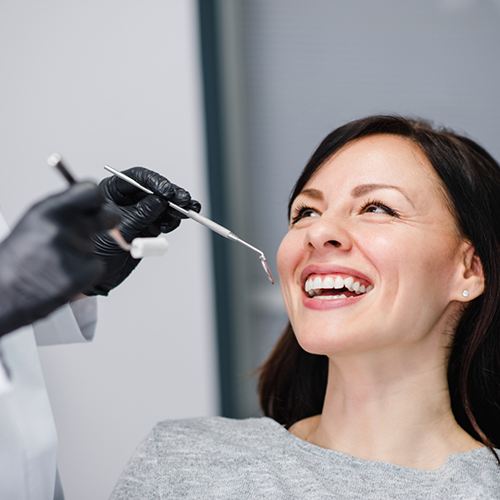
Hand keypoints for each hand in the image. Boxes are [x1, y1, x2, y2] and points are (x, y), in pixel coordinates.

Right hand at [0, 182, 119, 336]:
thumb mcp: (34, 222)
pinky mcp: (80, 275)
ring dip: (83, 253)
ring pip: (95, 245)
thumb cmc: (16, 259)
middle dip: (109, 220)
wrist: (2, 294)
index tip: (98, 203)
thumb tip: (92, 200)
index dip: (98, 198)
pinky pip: (96, 267)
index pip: (91, 192)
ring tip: (57, 262)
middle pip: (108, 216)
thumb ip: (63, 209)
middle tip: (105, 224)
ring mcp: (72, 253)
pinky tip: (64, 275)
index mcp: (48, 212)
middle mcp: (61, 229)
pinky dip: (85, 272)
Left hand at [82, 167, 200, 295]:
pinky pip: (165, 218)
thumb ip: (140, 214)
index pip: (136, 178)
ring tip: (186, 212)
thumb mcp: (121, 230)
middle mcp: (127, 199)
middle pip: (154, 190)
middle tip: (184, 201)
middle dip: (171, 195)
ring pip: (163, 204)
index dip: (154, 182)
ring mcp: (139, 212)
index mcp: (112, 191)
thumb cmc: (100, 250)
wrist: (102, 275)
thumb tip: (159, 201)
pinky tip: (174, 222)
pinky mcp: (149, 225)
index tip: (167, 192)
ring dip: (175, 208)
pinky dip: (173, 220)